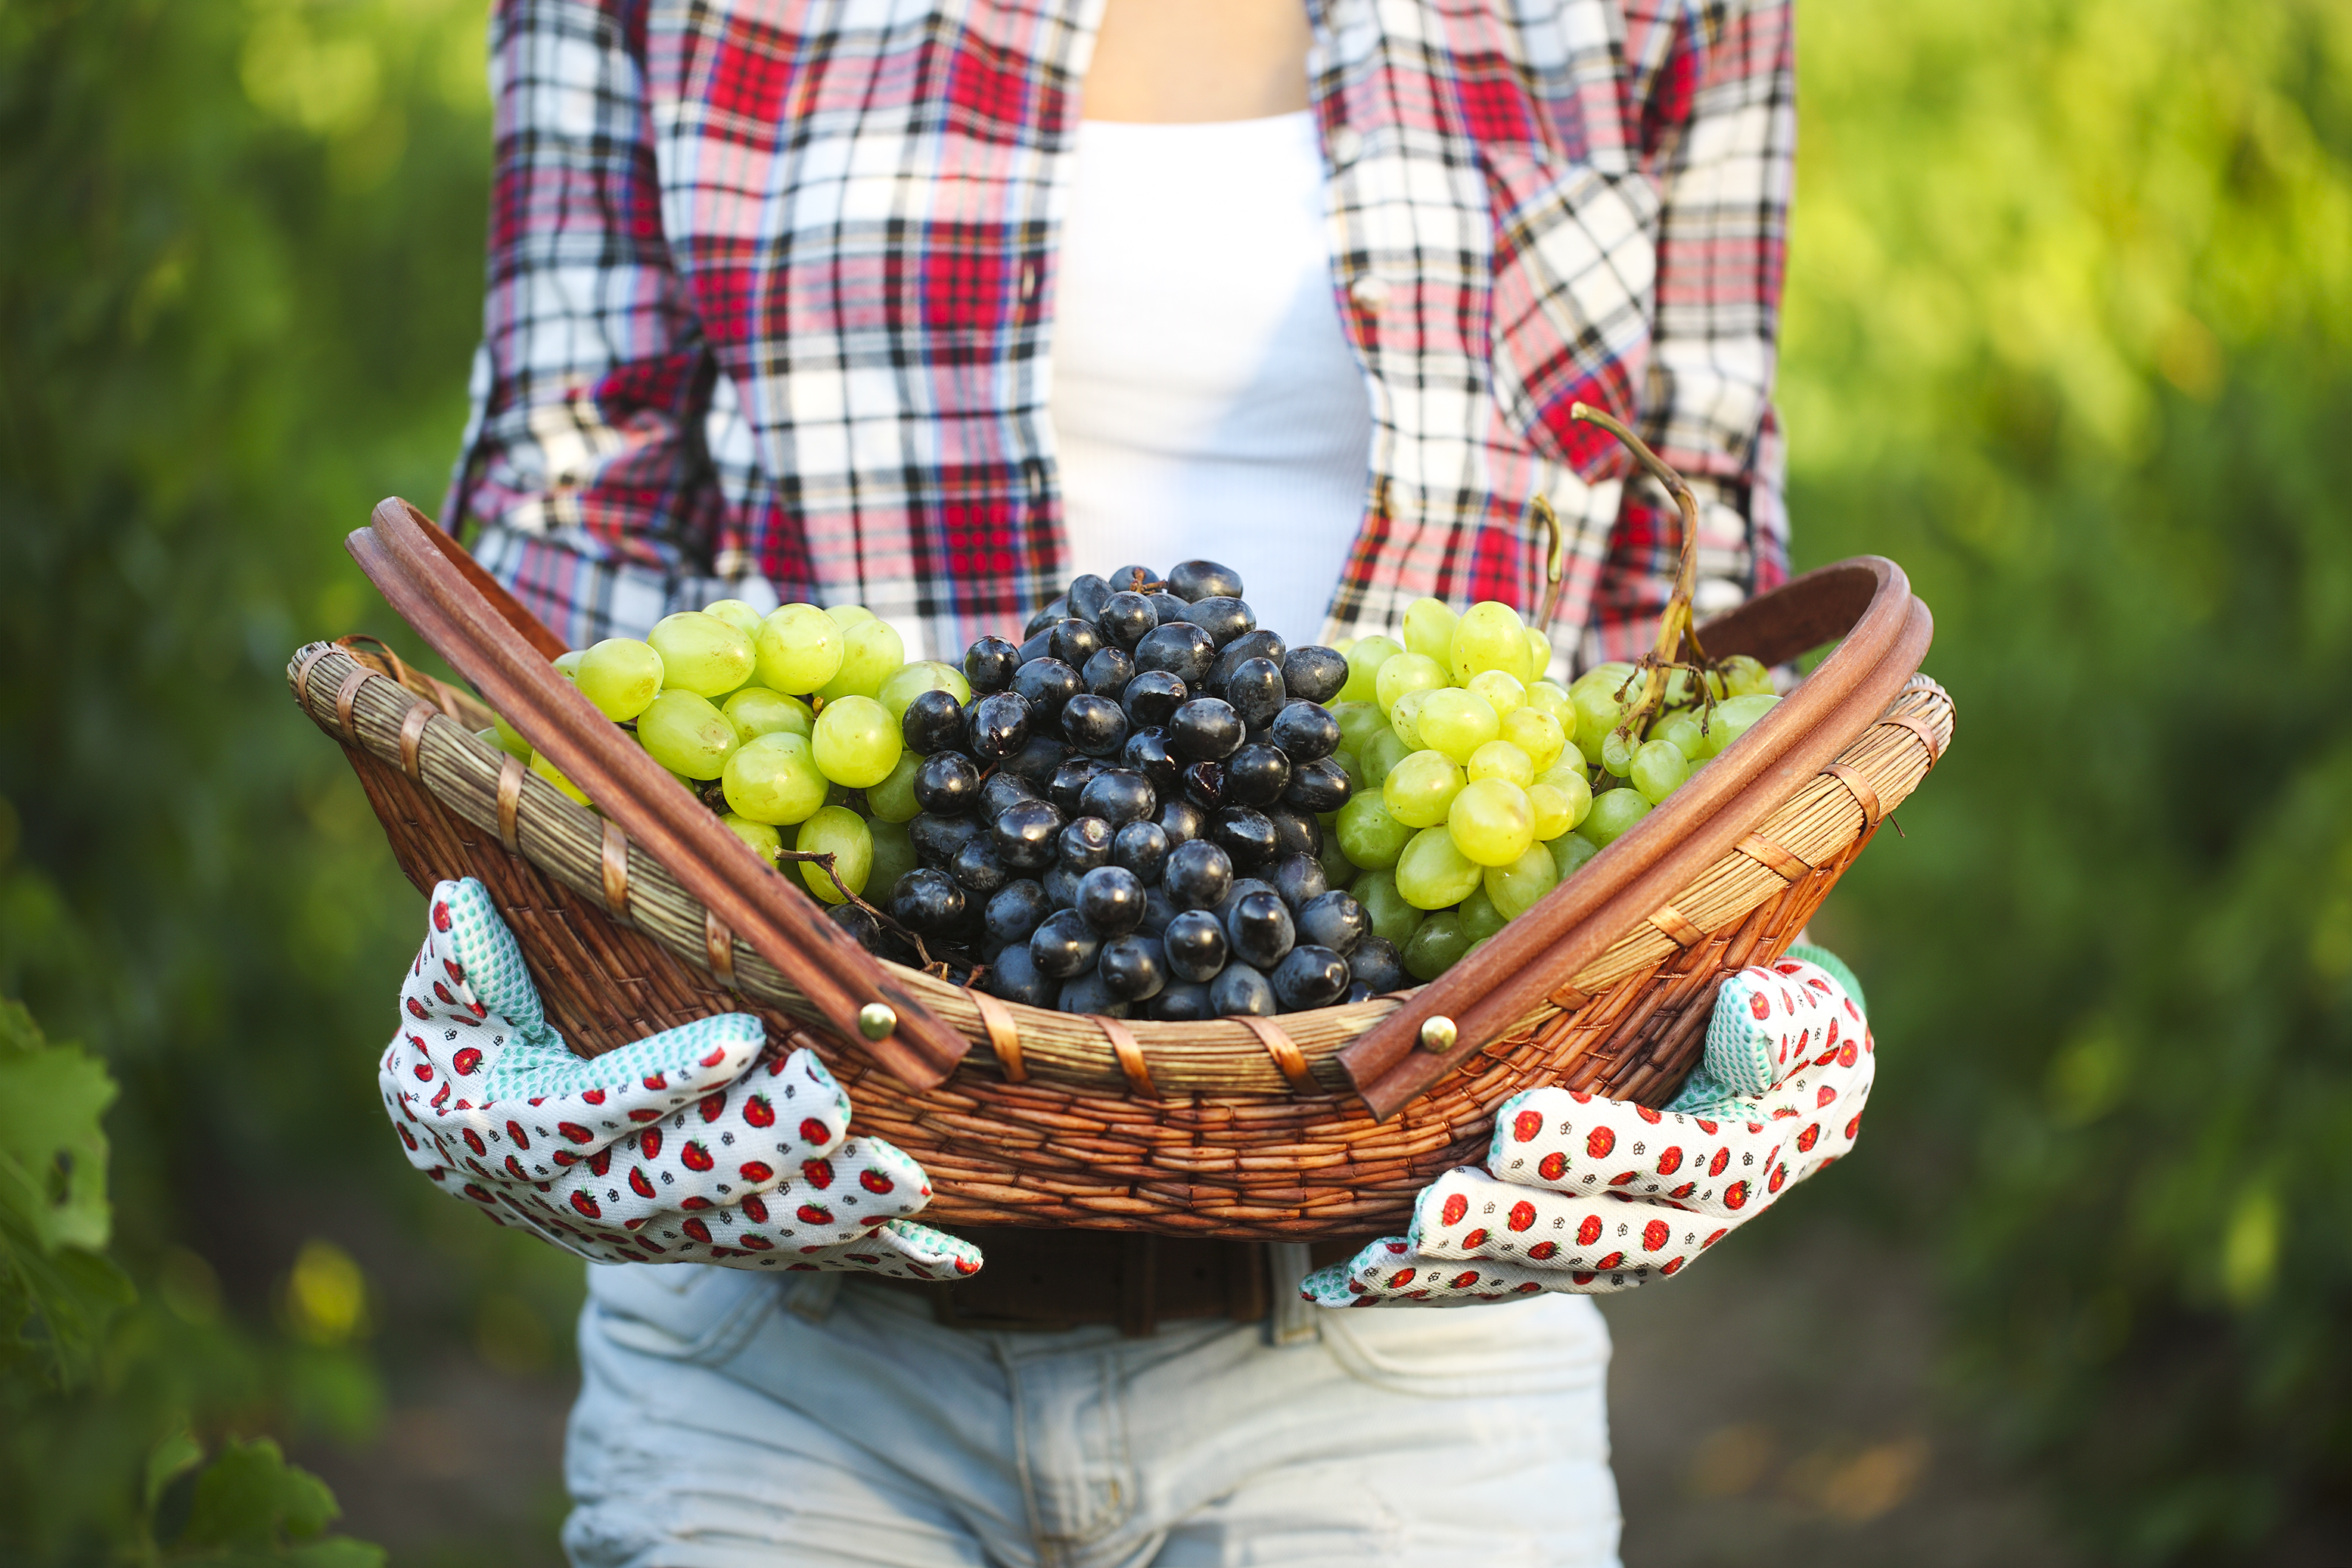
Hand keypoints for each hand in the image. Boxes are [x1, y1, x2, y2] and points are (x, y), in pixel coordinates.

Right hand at [379, 877, 979, 1280]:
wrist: (473, 1159)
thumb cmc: (466, 1056)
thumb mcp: (442, 1012)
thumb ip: (458, 967)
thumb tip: (460, 904)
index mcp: (523, 1136)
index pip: (596, 1113)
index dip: (666, 1081)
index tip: (740, 1040)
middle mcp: (593, 1203)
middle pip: (685, 1184)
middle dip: (766, 1147)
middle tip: (836, 1103)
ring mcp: (661, 1235)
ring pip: (753, 1232)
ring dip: (831, 1211)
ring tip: (906, 1181)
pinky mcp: (716, 1246)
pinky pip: (801, 1258)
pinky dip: (878, 1264)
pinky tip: (955, 1259)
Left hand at [1303, 947, 1871, 1306]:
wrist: (1774, 1094)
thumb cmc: (1783, 1032)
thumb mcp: (1813, 1014)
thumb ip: (1790, 1018)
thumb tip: (1748, 1009)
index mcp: (1742, 1163)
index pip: (1675, 1162)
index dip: (1599, 1149)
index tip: (1519, 1126)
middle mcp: (1679, 1228)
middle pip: (1592, 1236)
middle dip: (1507, 1226)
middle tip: (1433, 1207)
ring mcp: (1616, 1254)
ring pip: (1533, 1273)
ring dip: (1453, 1271)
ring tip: (1377, 1257)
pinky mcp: (1564, 1261)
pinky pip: (1492, 1281)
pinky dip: (1421, 1286)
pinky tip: (1346, 1279)